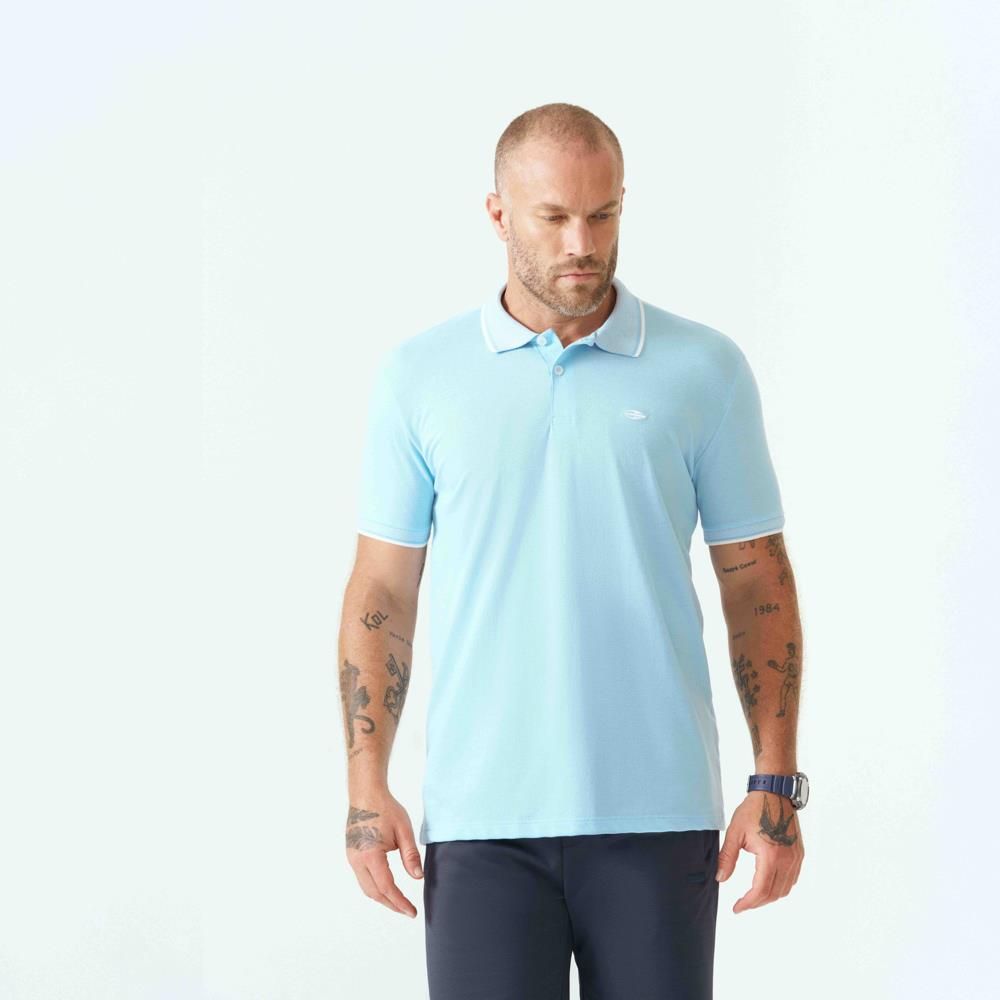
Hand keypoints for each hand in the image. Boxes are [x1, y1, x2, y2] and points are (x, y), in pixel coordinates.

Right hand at [345, 790, 423, 917]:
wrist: (366, 793)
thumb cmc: (386, 809)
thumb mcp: (404, 830)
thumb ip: (410, 855)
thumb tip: (418, 878)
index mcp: (371, 856)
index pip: (386, 887)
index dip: (400, 902)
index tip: (412, 911)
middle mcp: (357, 860)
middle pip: (374, 893)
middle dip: (391, 904)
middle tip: (407, 910)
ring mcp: (352, 858)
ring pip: (366, 887)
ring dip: (382, 897)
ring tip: (398, 902)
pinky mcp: (351, 854)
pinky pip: (362, 878)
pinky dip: (374, 887)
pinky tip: (386, 887)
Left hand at [715, 791, 803, 912]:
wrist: (774, 793)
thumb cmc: (754, 809)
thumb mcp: (735, 832)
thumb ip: (727, 857)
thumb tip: (720, 879)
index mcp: (771, 856)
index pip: (761, 890)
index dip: (748, 903)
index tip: (736, 908)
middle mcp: (787, 860)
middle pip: (774, 894)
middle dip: (757, 902)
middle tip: (742, 904)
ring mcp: (796, 858)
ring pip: (785, 889)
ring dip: (769, 897)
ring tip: (753, 896)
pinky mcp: (799, 854)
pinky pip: (792, 879)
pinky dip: (780, 887)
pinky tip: (768, 884)